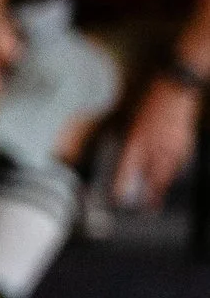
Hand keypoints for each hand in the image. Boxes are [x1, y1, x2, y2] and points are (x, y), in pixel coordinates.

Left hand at [114, 75, 198, 209]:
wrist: (176, 84)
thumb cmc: (146, 94)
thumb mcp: (125, 112)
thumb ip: (119, 131)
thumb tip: (113, 144)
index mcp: (136, 138)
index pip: (126, 169)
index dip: (121, 186)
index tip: (117, 200)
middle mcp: (155, 146)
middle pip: (151, 179)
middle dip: (147, 197)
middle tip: (143, 213)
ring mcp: (172, 145)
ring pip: (166, 175)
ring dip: (160, 190)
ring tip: (156, 205)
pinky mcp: (185, 142)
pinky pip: (178, 164)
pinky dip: (172, 174)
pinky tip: (169, 179)